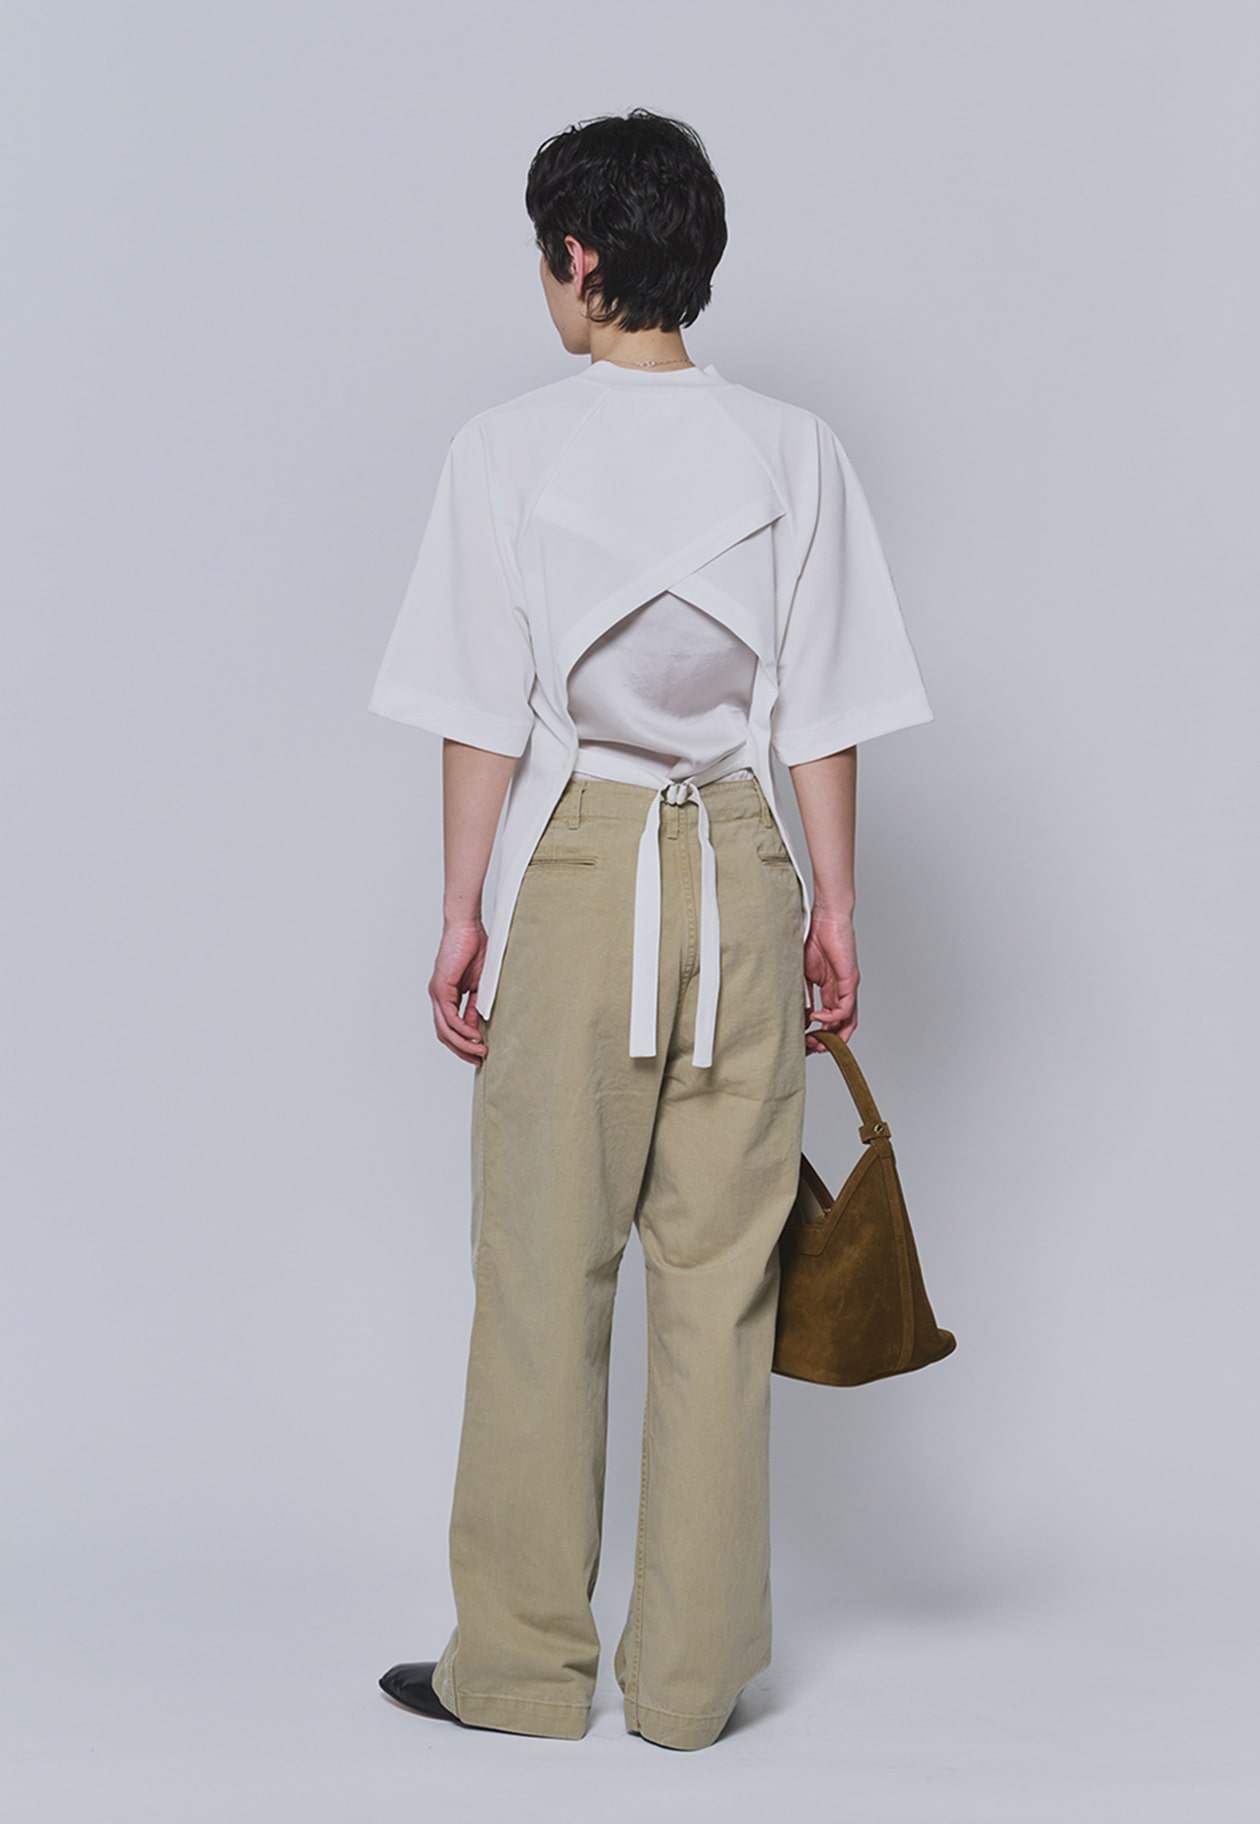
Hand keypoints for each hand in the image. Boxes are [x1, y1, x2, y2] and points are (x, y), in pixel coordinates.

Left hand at [429, 918, 489, 1063]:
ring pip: (445, 1029)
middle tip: (478, 1060)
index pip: (449, 1028)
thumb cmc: (474, 948)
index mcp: (446, 996)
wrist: (466, 926)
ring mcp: (437, 993)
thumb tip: (476, 1025)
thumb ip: (475, 1004)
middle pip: (444, 1034)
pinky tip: (474, 1035)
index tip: (479, 1053)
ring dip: (462, 1044)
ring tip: (480, 1052)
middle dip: (461, 1050)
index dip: (463, 1043)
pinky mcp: (441, 987)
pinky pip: (449, 1016)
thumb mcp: (479, 984)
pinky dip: (461, 1029)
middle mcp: (438, 997)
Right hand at [803, 909, 857, 1051]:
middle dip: (827, 1041)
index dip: (818, 1032)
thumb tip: (792, 1011)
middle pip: (841, 1025)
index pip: (829, 1019)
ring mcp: (847, 987)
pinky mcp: (849, 981)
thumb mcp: (802, 971)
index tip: (803, 1038)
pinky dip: (831, 1018)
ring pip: (848, 1021)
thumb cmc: (814, 937)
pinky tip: (816, 1017)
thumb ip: (801, 991)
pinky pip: (845, 1008)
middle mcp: (842, 991)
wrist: (826, 917)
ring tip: (817, 1041)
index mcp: (830, 989)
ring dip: (834, 1035)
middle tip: (811, 1048)